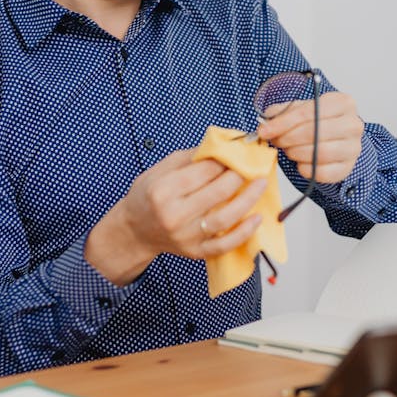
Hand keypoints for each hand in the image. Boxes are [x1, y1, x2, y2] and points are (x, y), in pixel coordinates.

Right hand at [86, 148, 265, 283]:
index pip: (204, 171)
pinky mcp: (195, 252)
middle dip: (240, 175)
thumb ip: (190, 157)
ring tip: (261, 184)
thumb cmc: (148, 197)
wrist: (135, 231)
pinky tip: (257, 218)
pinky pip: (225, 245)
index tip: (238, 152)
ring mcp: (186, 236)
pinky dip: (244, 233)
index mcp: (164, 190)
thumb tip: (222, 144)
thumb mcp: (160, 170)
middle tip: (252, 165)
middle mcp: (175, 215)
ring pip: (226, 218)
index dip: (226, 159)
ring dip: (248, 199)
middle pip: (218, 192)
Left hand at [255, 91, 363, 182]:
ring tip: (289, 150)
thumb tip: (266, 124)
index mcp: (343, 103)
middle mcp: (353, 124)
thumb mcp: (301, 109)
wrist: (337, 139)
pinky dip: (305, 169)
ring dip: (296, 153)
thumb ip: (282, 113)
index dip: (283, 123)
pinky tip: (300, 162)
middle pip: (315, 132)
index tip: (265, 131)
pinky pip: (322, 172)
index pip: (308, 112)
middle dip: (289, 138)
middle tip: (277, 141)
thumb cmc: (319, 122)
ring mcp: (353, 148)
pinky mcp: (347, 168)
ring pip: (320, 153)